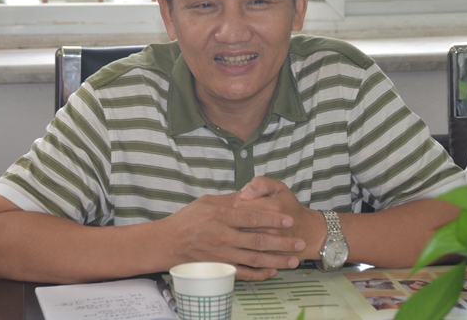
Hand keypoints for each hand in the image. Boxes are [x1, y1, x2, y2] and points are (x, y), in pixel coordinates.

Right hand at [161, 191, 304, 280]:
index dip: (272, 219)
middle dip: (281, 242)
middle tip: (299, 242)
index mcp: (220, 216)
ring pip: (254, 258)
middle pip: (258, 240)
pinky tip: (272, 271)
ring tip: (293, 260)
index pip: (251, 217)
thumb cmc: (186, 220)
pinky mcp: (219, 267)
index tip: (289, 220)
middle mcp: (223, 236)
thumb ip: (229, 200)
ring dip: (276, 260)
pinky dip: (259, 274)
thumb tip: (249, 194)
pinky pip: (243, 273)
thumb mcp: (206, 202)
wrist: (167, 243)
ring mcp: (221, 254)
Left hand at [234, 176, 325, 259]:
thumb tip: (244, 193)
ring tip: (238, 230)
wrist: (308, 231)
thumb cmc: (289, 206)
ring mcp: (273, 246)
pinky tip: (241, 245)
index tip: (236, 204)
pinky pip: (251, 257)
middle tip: (234, 219)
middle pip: (239, 225)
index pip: (240, 206)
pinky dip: (243, 252)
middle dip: (233, 221)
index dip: (234, 205)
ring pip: (244, 242)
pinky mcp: (272, 258)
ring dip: (236, 236)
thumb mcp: (278, 187)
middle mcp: (273, 227)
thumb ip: (260, 184)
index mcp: (273, 207)